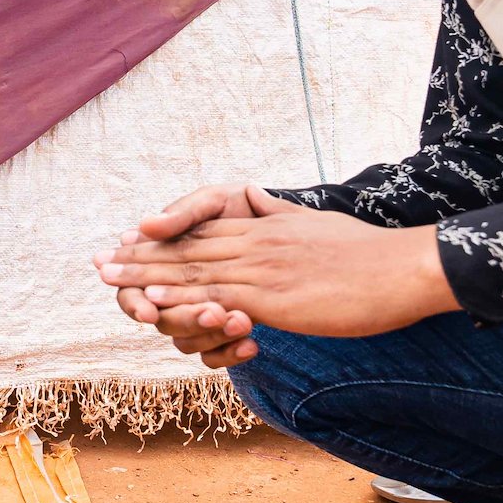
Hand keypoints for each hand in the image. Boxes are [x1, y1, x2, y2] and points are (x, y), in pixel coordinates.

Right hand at [94, 186, 266, 367]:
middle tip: (215, 312)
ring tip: (244, 321)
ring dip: (212, 335)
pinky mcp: (221, 331)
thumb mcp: (216, 202)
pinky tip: (252, 344)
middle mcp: (174, 294)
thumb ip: (183, 215)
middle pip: (161, 321)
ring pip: (186, 342)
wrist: (286, 228)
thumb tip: (145, 225)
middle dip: (185, 319)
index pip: (132, 290)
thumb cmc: (241, 208)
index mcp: (161, 262)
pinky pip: (214, 356)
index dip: (136, 303)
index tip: (150, 310)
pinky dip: (231, 353)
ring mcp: (197, 314)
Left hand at [97, 186, 455, 341]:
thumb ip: (281, 212)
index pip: (203, 232)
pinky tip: (151, 306)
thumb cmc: (369, 255)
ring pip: (192, 273)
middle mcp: (256, 243)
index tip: (129, 241)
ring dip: (146, 278)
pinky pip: (215, 300)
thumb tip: (256, 196)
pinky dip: (179, 302)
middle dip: (140, 257)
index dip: (162, 238)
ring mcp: (261, 269)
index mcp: (266, 228)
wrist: (403, 268)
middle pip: (186, 250)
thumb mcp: (317, 222)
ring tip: (108, 280)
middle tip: (99, 262)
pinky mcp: (272, 298)